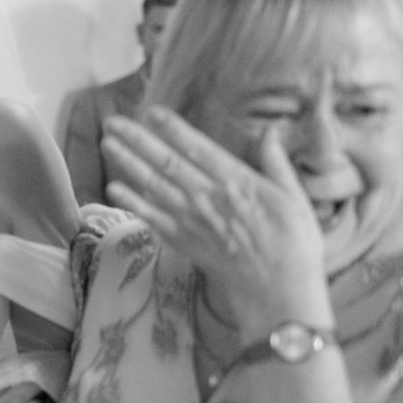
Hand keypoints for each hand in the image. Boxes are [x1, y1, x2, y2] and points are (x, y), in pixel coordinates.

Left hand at [101, 108, 324, 322]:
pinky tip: (113, 187)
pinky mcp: (184, 242)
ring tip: (107, 144)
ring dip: (128, 164)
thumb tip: (269, 132)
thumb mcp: (294, 198)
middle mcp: (209, 198)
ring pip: (154, 186)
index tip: (151, 111)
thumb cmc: (294, 244)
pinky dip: (132, 202)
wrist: (279, 291)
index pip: (198, 148)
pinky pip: (152, 218)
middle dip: (138, 140)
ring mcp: (192, 221)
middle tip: (113, 121)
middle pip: (167, 163)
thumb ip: (276, 164)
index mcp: (237, 182)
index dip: (172, 129)